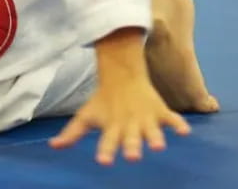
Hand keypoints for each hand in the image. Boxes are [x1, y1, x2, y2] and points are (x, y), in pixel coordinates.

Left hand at [49, 75, 189, 164]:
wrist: (121, 75)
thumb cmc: (103, 102)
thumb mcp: (86, 116)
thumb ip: (72, 133)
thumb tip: (53, 145)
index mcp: (112, 127)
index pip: (107, 141)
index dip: (106, 150)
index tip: (103, 161)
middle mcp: (129, 124)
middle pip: (131, 138)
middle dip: (132, 147)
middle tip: (132, 157)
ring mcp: (145, 118)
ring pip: (151, 130)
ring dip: (155, 137)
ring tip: (158, 146)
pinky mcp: (160, 111)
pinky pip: (172, 118)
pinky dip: (178, 123)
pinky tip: (185, 131)